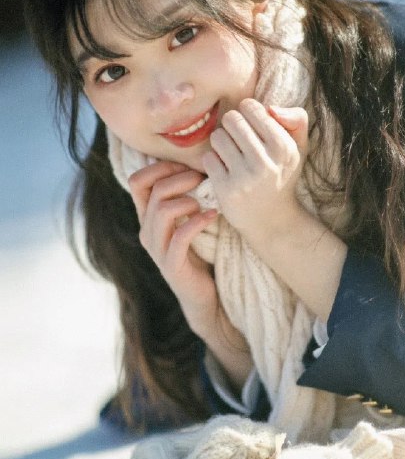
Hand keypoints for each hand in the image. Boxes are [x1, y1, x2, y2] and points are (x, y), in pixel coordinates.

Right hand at [128, 161, 218, 327]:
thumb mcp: (187, 220)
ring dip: (189, 200)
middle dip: (181, 178)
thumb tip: (198, 163)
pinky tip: (213, 216)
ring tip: (207, 203)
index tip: (187, 167)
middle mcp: (147, 231)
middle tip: (203, 180)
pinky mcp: (172, 265)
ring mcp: (157, 249)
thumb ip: (184, 196)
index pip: (137, 180)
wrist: (203, 296)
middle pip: (153, 190)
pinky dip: (198, 221)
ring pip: (163, 210)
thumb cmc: (200, 253)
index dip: (161, 167)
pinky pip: (180, 236)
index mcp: (147, 217)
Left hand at [202, 98, 308, 243]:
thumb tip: (271, 108)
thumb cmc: (282, 175)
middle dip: (231, 126)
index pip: (251, 107)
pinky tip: (224, 170)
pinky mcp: (227, 190)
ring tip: (231, 154)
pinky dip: (213, 161)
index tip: (251, 127)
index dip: (247, 113)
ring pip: (217, 137)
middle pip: (231, 119)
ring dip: (221, 143)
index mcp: (284, 147)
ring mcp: (245, 177)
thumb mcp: (298, 148)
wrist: (273, 221)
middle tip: (237, 139)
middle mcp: (265, 162)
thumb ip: (296, 119)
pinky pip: (208, 158)